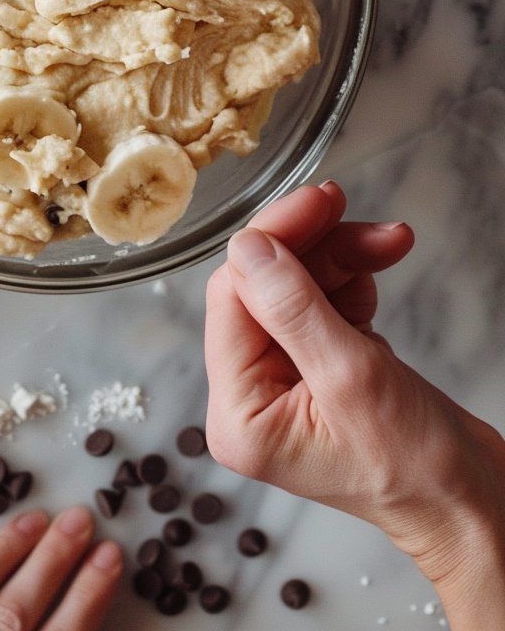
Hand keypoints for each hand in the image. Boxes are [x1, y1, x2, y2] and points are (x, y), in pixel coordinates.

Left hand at [204, 182, 504, 629]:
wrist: (477, 507)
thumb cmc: (421, 472)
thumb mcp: (352, 379)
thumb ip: (293, 307)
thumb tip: (247, 247)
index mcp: (240, 413)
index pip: (233, 298)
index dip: (271, 241)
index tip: (314, 203)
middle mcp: (254, 395)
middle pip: (261, 286)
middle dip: (310, 243)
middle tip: (344, 205)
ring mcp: (287, 379)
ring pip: (295, 285)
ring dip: (340, 254)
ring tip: (389, 240)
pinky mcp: (322, 366)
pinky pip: (322, 301)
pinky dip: (350, 278)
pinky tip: (377, 270)